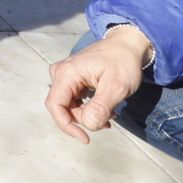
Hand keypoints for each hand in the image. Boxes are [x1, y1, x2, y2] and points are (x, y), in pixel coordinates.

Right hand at [45, 25, 151, 143]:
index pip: (55, 105)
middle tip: (108, 122)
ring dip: (87, 116)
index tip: (85, 138)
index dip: (66, 125)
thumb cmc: (123, 62)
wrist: (127, 44)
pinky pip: (74, 100)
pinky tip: (105, 109)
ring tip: (110, 115)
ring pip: (69, 106)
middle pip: (63, 107)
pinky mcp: (72, 78)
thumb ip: (101, 107)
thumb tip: (89, 125)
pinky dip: (88, 109)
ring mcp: (65, 75)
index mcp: (67, 73)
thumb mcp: (117, 87)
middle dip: (83, 120)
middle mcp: (60, 73)